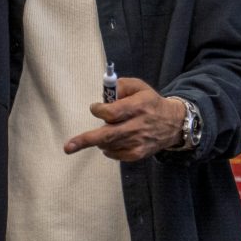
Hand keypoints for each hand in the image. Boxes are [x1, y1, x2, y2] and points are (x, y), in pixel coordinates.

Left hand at [64, 78, 186, 161]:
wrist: (172, 124)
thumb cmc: (151, 102)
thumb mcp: (139, 87)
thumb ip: (121, 86)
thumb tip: (104, 94)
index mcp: (139, 106)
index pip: (113, 113)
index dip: (99, 111)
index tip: (95, 108)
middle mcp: (138, 126)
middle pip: (107, 135)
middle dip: (86, 140)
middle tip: (68, 146)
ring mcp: (137, 143)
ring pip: (108, 145)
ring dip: (99, 139)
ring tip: (105, 131)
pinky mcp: (137, 154)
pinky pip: (114, 154)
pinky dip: (108, 148)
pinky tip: (113, 140)